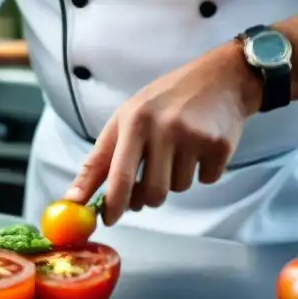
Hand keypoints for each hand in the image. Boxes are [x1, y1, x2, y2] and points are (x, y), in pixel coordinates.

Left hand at [65, 43, 262, 225]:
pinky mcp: (219, 146)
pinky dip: (203, 171)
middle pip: (151, 193)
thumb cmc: (166, 101)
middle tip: (148, 188)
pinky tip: (202, 146)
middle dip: (147, 198)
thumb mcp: (127, 118)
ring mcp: (192, 137)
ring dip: (176, 179)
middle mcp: (162, 128)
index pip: (118, 175)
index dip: (111, 204)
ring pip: (178, 188)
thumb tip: (76, 198)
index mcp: (134, 121)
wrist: (221, 78)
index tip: (108, 220)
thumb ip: (102, 158)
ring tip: (180, 150)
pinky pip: (206, 180)